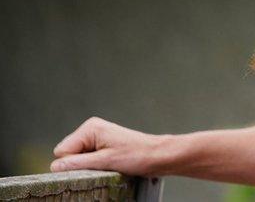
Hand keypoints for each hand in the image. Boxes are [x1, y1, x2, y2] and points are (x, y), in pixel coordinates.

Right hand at [50, 117, 164, 175]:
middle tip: (102, 165)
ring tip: (108, 164)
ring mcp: (96, 138)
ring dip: (88, 166)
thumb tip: (54, 167)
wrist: (158, 155)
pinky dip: (93, 165)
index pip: (61, 151)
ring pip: (76, 159)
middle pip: (67, 154)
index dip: (73, 163)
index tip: (92, 165)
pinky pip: (86, 159)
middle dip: (80, 164)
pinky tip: (109, 164)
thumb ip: (78, 164)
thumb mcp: (105, 161)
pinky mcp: (101, 146)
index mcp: (90, 128)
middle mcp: (91, 130)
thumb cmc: (137, 155)